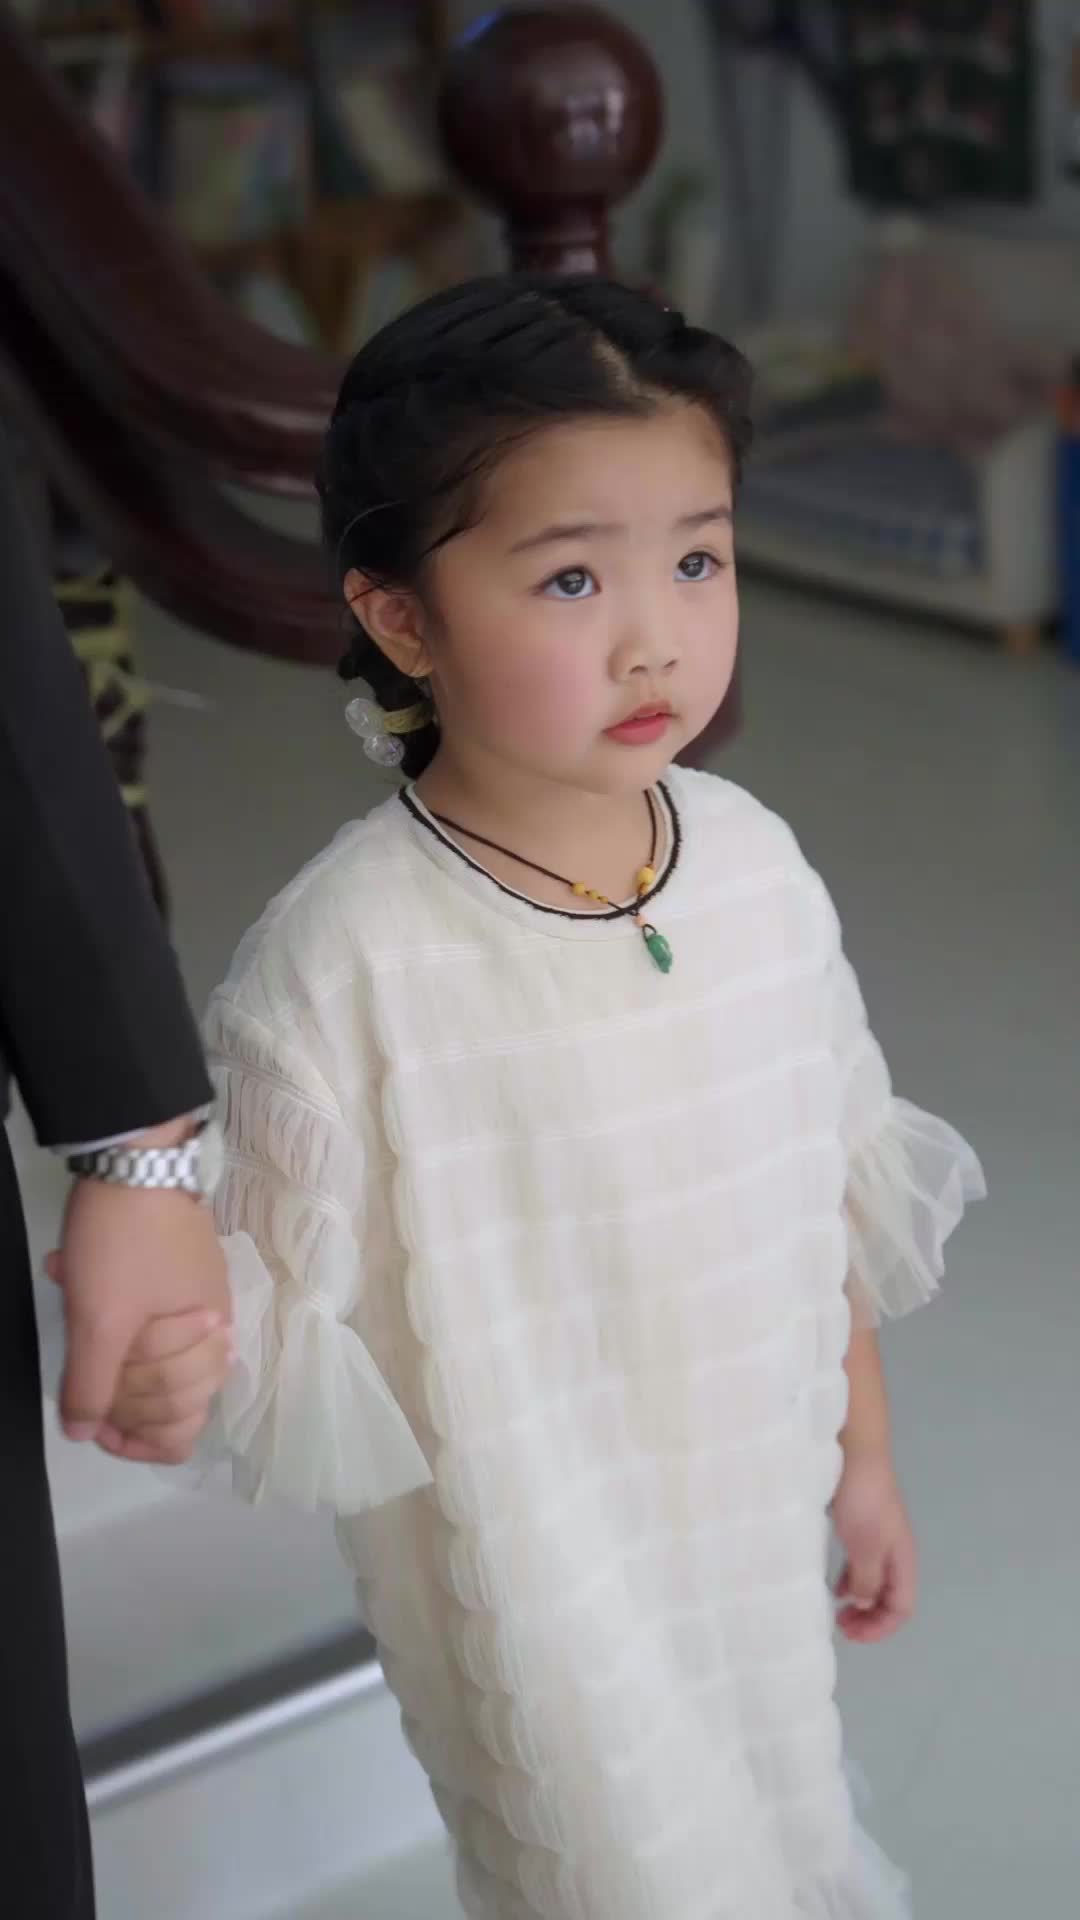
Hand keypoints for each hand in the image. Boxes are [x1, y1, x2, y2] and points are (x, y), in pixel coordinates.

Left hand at [50, 1172, 229, 1459]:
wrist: (140, 1159)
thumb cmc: (124, 1243)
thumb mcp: (98, 1318)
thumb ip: (91, 1383)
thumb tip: (84, 1432)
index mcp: (206, 1349)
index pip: (181, 1431)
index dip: (136, 1443)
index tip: (95, 1427)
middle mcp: (217, 1334)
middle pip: (171, 1405)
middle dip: (120, 1401)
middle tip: (82, 1371)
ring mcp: (203, 1304)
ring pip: (160, 1367)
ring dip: (115, 1359)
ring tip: (77, 1323)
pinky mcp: (185, 1278)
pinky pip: (155, 1328)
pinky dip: (118, 1327)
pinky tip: (82, 1295)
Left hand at [831, 1452, 916, 1645]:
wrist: (857, 1454)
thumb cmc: (862, 1502)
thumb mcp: (864, 1547)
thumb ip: (867, 1580)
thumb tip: (864, 1604)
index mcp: (903, 1560)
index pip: (902, 1608)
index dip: (879, 1628)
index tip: (849, 1633)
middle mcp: (896, 1553)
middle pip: (890, 1598)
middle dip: (870, 1618)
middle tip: (841, 1626)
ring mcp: (880, 1539)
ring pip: (875, 1582)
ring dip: (860, 1601)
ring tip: (836, 1610)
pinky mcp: (863, 1526)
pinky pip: (862, 1565)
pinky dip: (852, 1580)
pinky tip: (836, 1583)